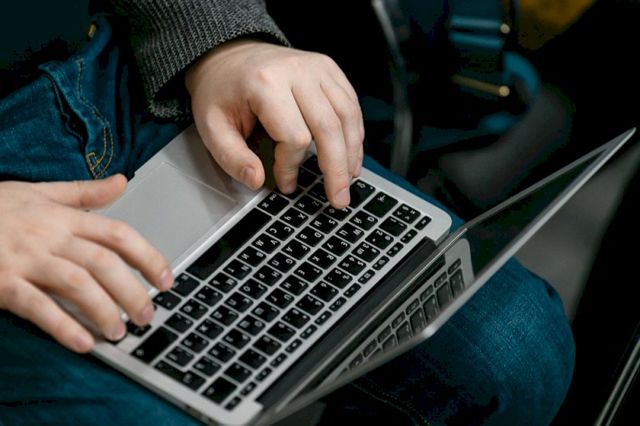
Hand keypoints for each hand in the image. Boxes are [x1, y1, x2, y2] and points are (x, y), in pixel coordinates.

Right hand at [0, 175, 172, 352]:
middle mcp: (50, 237)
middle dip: (132, 292)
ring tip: (119, 332)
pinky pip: (38, 307)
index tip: (166, 279)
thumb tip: (121, 182)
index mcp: (64, 217)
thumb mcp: (41, 192)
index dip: (148, 257)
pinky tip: (83, 342)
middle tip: (147, 315)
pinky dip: (63, 326)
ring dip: (104, 311)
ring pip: (77, 285)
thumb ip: (84, 192)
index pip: (118, 234)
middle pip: (103, 263)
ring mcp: (26, 260)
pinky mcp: (3, 283)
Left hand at [185, 39, 363, 208]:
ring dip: (351, 153)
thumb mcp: (211, 127)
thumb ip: (231, 157)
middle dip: (336, 169)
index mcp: (266, 83)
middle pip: (329, 128)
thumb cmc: (222, 91)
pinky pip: (351, 104)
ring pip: (347, 116)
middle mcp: (296, 71)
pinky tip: (352, 154)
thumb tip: (256, 180)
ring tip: (349, 180)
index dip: (292, 167)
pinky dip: (355, 133)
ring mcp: (316, 67)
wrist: (228, 56)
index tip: (285, 183)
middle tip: (338, 198)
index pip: (295, 136)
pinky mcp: (328, 69)